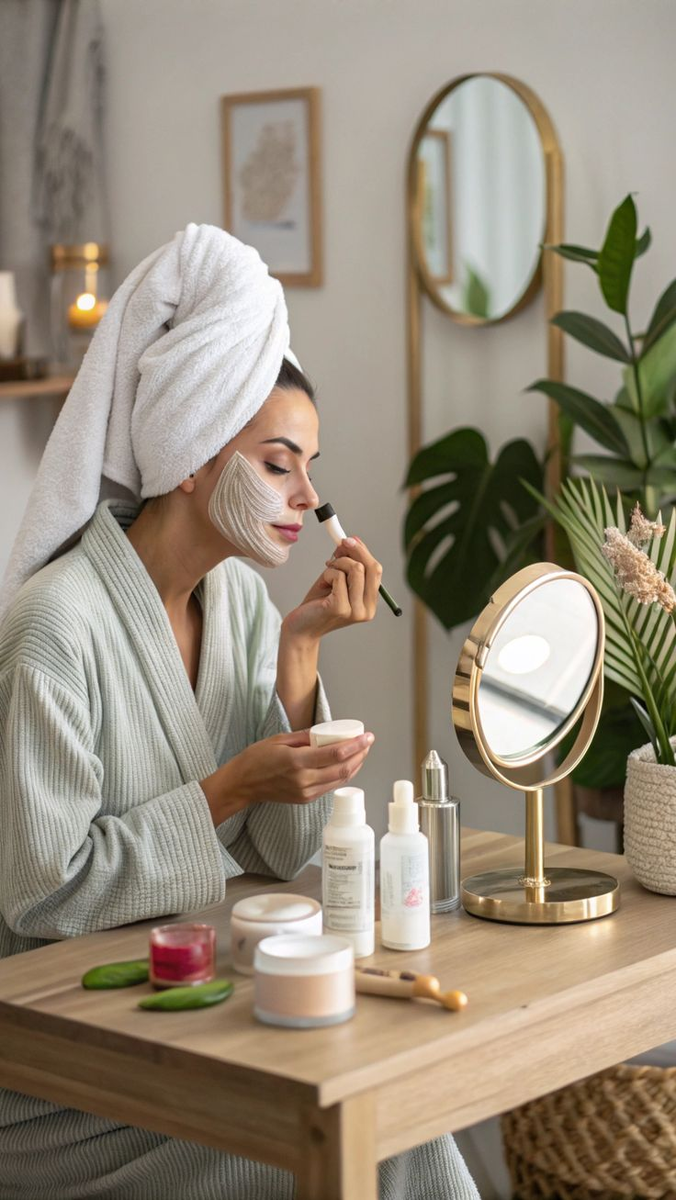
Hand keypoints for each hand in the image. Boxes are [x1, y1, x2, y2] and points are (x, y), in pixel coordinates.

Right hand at [201, 729, 374, 822]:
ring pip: (340, 779)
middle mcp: (304, 780)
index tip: (367, 736)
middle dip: (360, 754)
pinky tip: (347, 764)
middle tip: (367, 742)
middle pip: (343, 768)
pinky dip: (343, 774)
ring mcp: (306, 792)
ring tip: (362, 751)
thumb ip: (305, 737)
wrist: (243, 784)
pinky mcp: (306, 799)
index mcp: (297, 762)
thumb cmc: (256, 758)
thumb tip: (327, 732)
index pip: (335, 754)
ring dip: (355, 765)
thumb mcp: (279, 740)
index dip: (355, 745)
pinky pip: (330, 786)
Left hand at [282, 537, 382, 641]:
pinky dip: (329, 573)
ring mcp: (355, 611)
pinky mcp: (341, 608)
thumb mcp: (336, 580)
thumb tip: (351, 541)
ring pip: (356, 569)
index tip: (351, 539)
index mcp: (370, 604)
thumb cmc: (317, 604)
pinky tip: (323, 583)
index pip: (376, 571)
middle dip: (356, 550)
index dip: (364, 552)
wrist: (300, 627)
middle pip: (372, 568)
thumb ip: (346, 564)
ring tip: (328, 571)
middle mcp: (367, 610)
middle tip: (341, 542)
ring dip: (338, 563)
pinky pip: (338, 576)